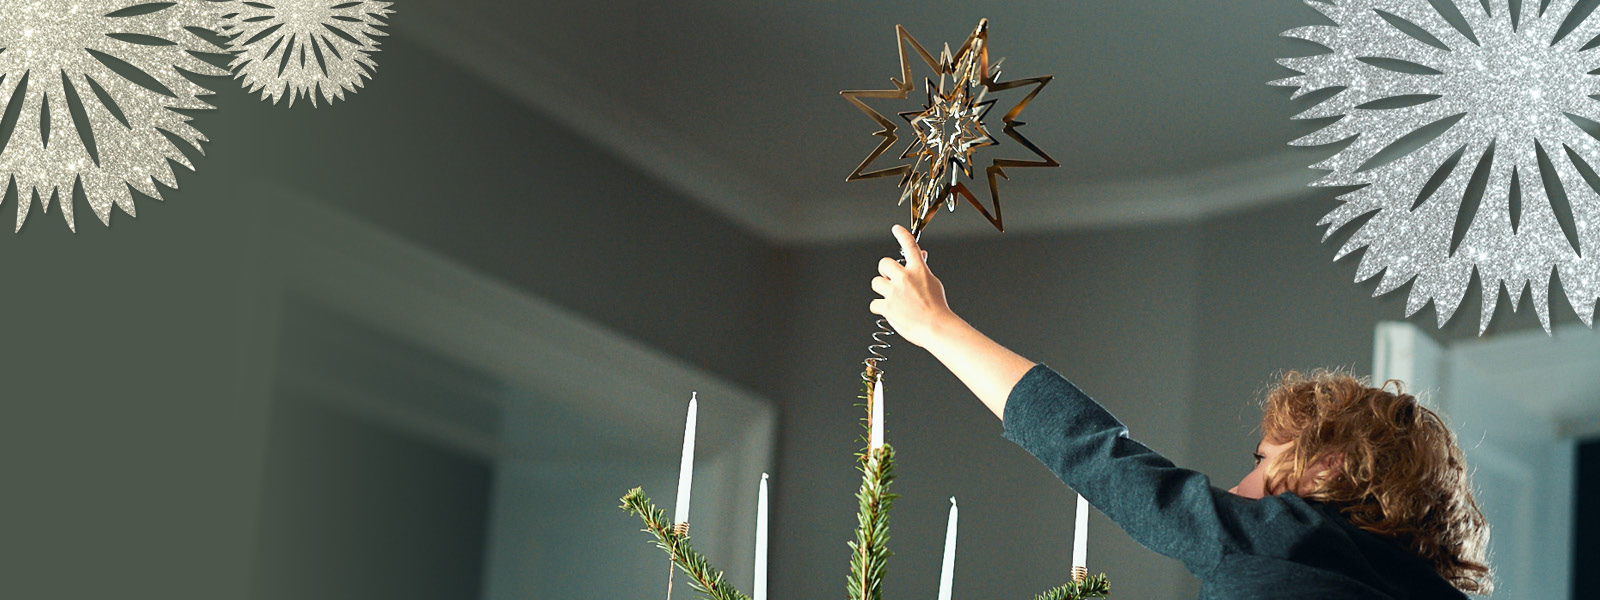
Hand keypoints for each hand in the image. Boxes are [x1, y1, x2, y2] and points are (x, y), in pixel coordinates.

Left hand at [869, 225, 954, 348]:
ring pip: (876, 282)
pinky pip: (874, 303)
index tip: (896, 229)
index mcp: (918, 270)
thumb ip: (922, 269)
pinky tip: (890, 311)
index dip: (902, 234)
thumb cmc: (937, 308)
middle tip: (891, 280)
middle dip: (885, 271)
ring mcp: (894, 292)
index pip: (910, 246)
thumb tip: (920, 256)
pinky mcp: (887, 307)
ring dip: (882, 289)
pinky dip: (880, 308)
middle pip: (883, 263)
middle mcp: (904, 278)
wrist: (936, 327)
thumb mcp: (933, 283)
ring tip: (892, 298)